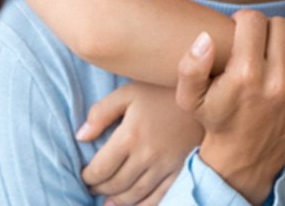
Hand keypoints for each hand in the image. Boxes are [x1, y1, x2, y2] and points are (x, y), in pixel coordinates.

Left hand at [78, 81, 202, 204]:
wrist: (204, 93)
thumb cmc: (162, 90)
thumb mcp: (129, 92)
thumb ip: (101, 112)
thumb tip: (81, 136)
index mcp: (130, 135)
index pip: (100, 169)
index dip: (88, 176)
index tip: (85, 173)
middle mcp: (146, 156)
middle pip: (115, 185)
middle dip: (100, 188)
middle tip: (95, 185)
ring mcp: (165, 167)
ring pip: (134, 196)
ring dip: (117, 201)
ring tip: (108, 199)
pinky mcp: (180, 172)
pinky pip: (158, 199)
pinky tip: (133, 204)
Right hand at [175, 11, 284, 204]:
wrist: (246, 159)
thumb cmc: (217, 119)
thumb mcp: (190, 97)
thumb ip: (190, 65)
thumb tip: (206, 37)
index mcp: (246, 75)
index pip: (253, 20)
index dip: (243, 20)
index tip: (240, 30)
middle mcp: (278, 82)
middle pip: (279, 25)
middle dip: (266, 28)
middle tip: (259, 42)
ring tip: (277, 48)